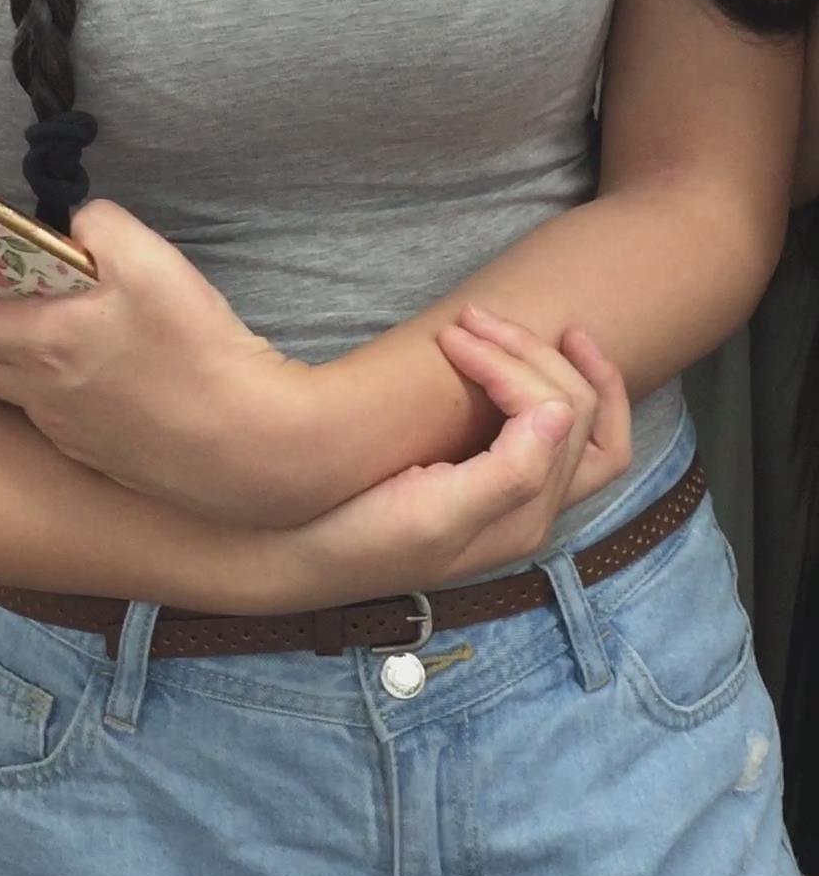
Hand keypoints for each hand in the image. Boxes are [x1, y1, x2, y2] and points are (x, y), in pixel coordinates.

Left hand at [0, 199, 314, 522]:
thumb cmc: (194, 347)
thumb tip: (77, 223)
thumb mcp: (150, 258)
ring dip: (16, 366)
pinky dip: (61, 396)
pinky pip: (59, 422)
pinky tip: (105, 380)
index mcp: (39, 342)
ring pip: (17, 396)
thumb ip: (101, 224)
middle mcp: (40, 395)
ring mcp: (68, 434)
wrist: (246, 444)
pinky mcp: (101, 459)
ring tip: (53, 338)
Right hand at [256, 321, 628, 610]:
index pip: (558, 413)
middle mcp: (533, 507)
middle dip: (533, 351)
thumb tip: (560, 413)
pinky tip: (503, 360)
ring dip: (540, 360)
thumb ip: (510, 472)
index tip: (451, 339)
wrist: (300, 558)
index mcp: (527, 516)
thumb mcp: (431, 516)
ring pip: (570, 414)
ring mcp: (513, 495)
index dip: (513, 365)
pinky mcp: (487, 482)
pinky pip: (542, 427)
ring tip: (486, 324)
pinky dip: (536, 384)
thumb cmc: (359, 540)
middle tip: (471, 317)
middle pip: (576, 409)